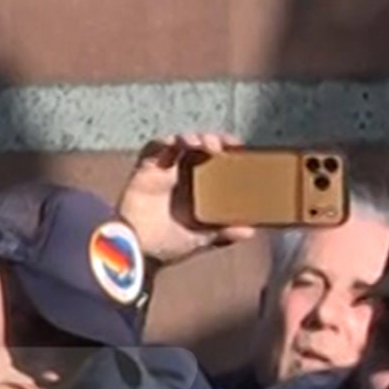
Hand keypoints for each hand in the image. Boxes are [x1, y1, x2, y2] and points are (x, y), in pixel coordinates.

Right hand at [118, 132, 255, 264]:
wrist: (138, 251)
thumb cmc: (167, 245)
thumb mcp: (202, 239)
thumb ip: (224, 232)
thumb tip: (250, 230)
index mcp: (200, 188)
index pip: (218, 160)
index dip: (230, 149)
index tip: (239, 148)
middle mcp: (183, 176)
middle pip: (202, 146)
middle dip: (215, 139)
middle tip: (223, 145)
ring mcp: (164, 171)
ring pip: (182, 142)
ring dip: (195, 137)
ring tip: (204, 144)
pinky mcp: (145, 169)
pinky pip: (155, 146)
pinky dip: (168, 141)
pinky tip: (179, 144)